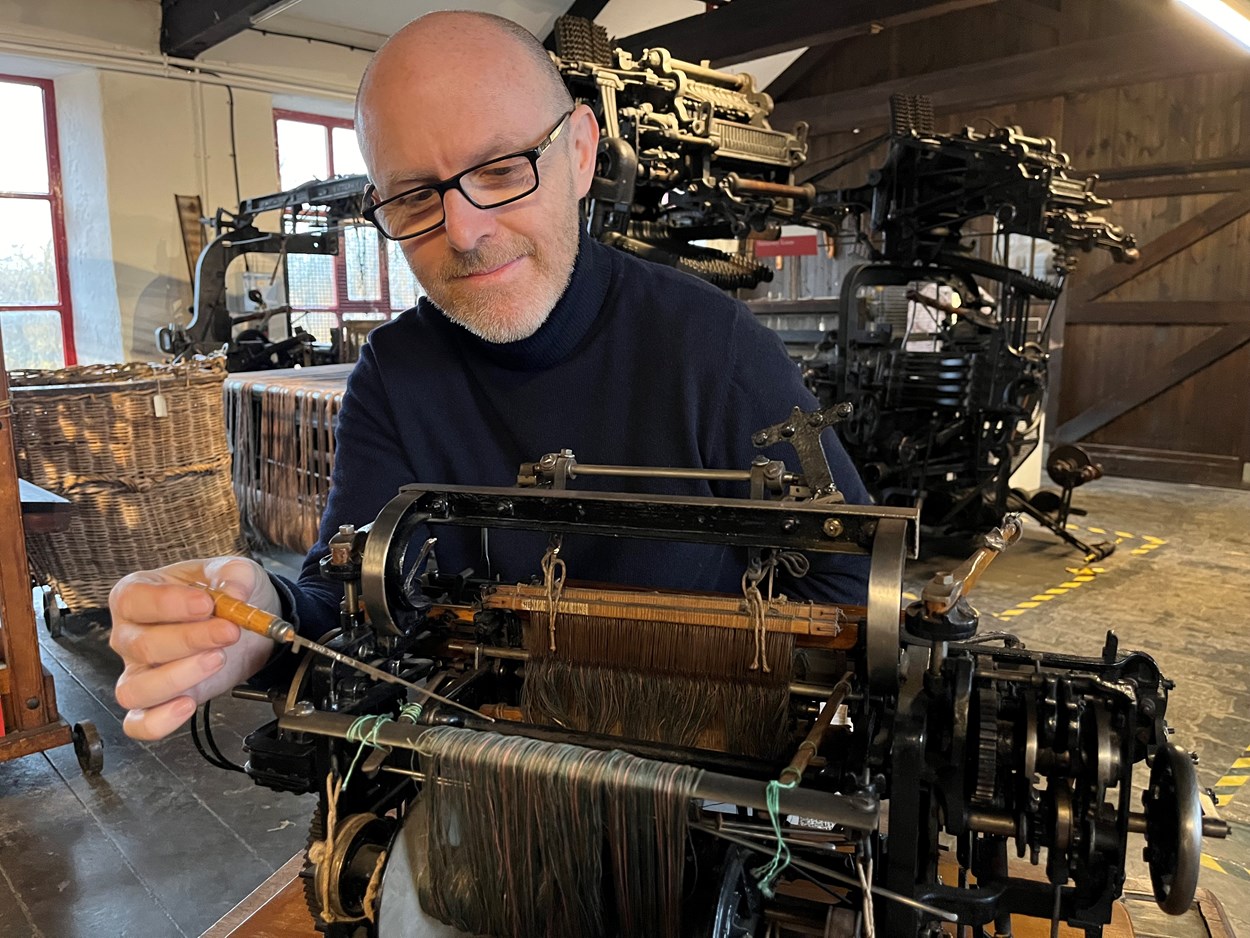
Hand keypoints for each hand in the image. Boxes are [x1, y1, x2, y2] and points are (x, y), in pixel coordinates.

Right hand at [109, 556, 280, 739]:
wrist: (241, 624)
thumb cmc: (223, 594)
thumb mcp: (234, 571)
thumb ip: (234, 576)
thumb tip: (234, 594)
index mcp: (135, 596)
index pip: (134, 600)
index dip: (170, 604)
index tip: (207, 604)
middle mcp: (128, 636)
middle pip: (142, 645)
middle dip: (191, 639)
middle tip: (228, 631)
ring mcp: (137, 672)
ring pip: (135, 689)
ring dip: (179, 677)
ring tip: (217, 659)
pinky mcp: (155, 702)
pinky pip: (139, 723)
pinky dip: (159, 722)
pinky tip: (187, 705)